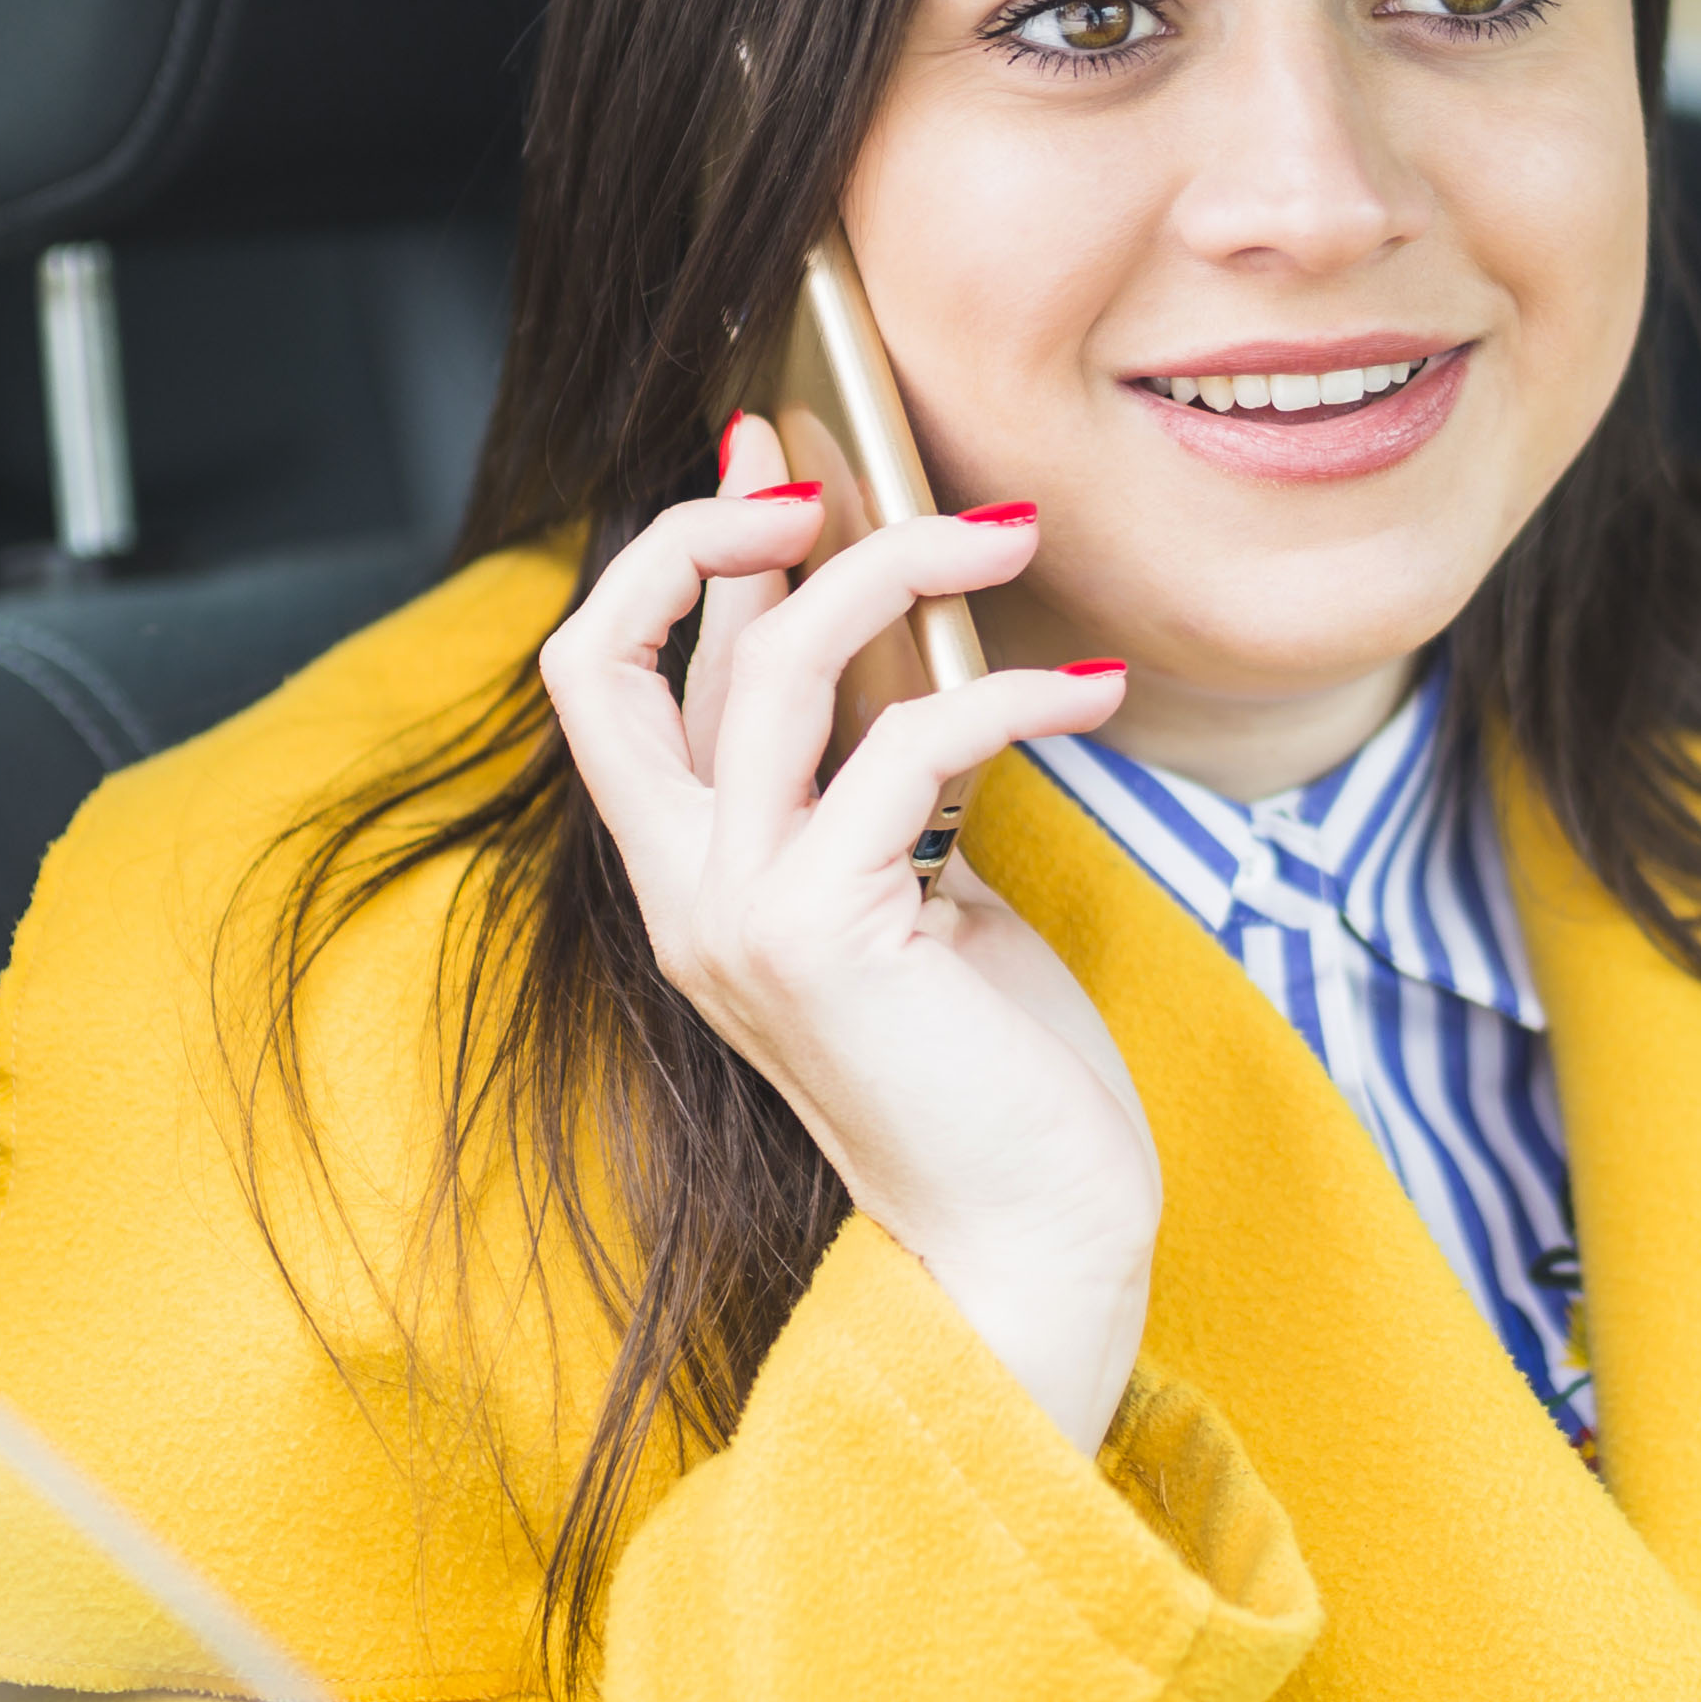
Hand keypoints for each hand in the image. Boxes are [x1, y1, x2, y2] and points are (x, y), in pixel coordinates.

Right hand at [537, 416, 1156, 1450]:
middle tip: (846, 474)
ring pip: (777, 669)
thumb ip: (871, 775)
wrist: (1030, 1245)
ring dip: (901, 566)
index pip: (604, 677)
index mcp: (687, 879)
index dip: (672, 550)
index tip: (770, 457)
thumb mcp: (915, 887)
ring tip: (1015, 537)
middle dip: (717, 526)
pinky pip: (911, 748)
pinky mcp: (826, 937)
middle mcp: (683, 895)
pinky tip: (1096, 693)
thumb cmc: (993, 1073)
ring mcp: (739, 918)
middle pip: (615, 650)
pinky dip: (1014, 693)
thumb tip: (897, 622)